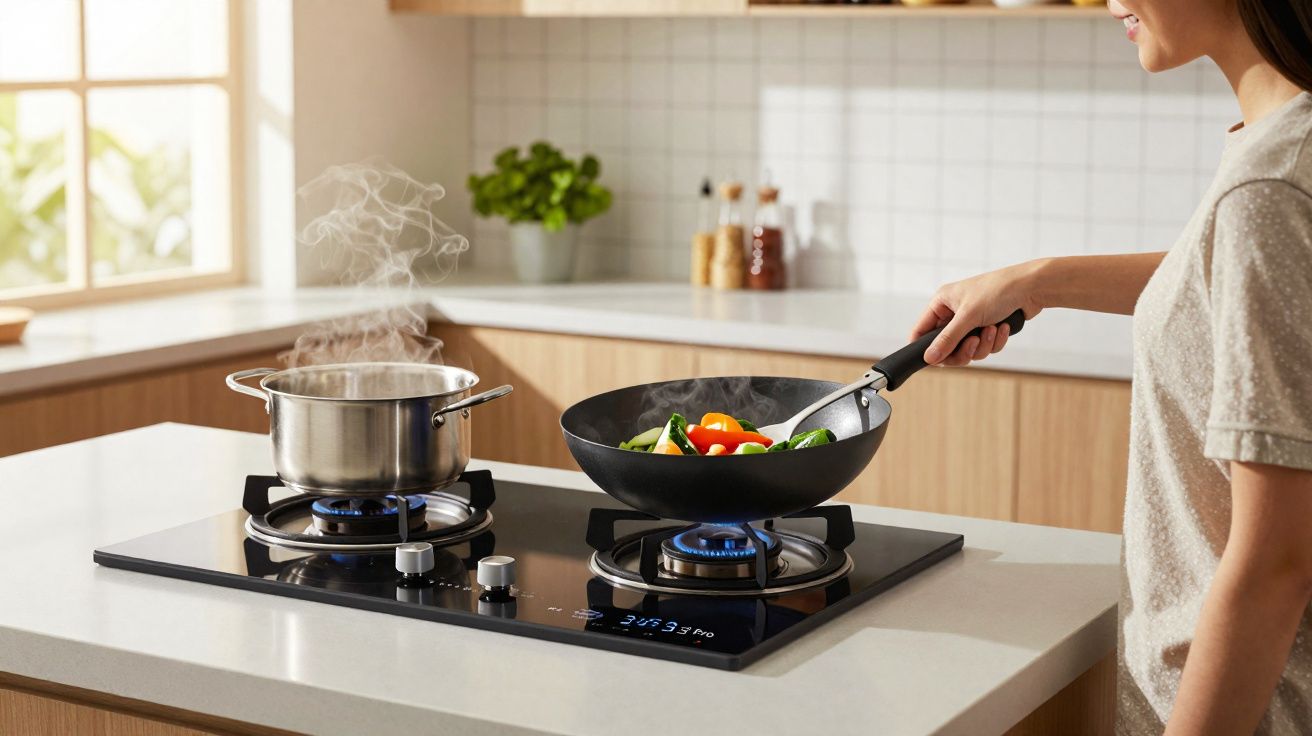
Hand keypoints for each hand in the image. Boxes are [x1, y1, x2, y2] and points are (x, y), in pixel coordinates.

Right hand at [911, 260, 1045, 365]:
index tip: (933, 361)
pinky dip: (994, 341)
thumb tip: (929, 358)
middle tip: (973, 344)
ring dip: (983, 344)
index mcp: (942, 303)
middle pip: (946, 347)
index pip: (921, 330)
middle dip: (963, 349)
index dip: (925, 348)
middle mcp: (954, 312)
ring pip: (968, 350)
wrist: (1032, 288)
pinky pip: (984, 347)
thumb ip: (947, 340)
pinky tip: (1003, 327)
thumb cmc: (997, 291)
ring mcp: (971, 321)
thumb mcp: (968, 316)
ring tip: (993, 329)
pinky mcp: (987, 327)